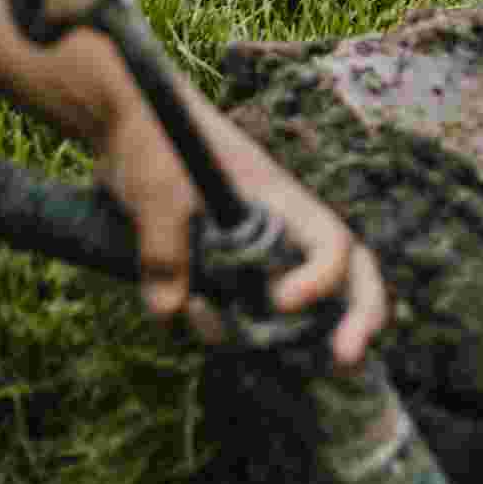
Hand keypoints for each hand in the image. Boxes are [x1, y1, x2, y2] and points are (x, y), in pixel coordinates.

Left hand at [96, 81, 392, 368]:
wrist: (124, 125)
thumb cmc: (152, 139)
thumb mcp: (154, 189)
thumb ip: (163, 248)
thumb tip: (170, 311)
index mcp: (278, 200)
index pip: (330, 242)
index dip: (322, 279)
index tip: (281, 303)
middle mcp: (280, 230)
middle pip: (346, 276)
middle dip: (358, 317)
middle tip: (345, 358)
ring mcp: (256, 254)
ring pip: (298, 308)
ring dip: (283, 338)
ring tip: (226, 340)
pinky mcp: (224, 272)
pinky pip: (246, 313)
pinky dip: (233, 331)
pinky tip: (193, 319)